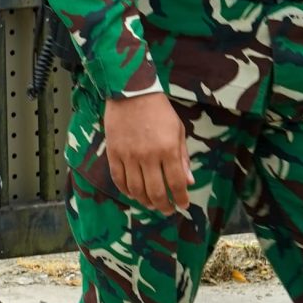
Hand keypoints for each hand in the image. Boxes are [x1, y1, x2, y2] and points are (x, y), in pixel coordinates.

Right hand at [102, 90, 191, 213]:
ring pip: (136, 189)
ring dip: (145, 201)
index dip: (181, 198)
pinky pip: (118, 179)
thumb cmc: (159, 110)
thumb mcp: (178, 130)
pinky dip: (126, 191)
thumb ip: (182, 157)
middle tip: (167, 210)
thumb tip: (188, 181)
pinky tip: (133, 193)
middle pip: (156, 192)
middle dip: (164, 205)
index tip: (183, 205)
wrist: (131, 92)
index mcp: (168, 149)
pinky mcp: (114, 153)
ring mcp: (129, 156)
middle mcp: (148, 156)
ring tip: (151, 203)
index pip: (176, 183)